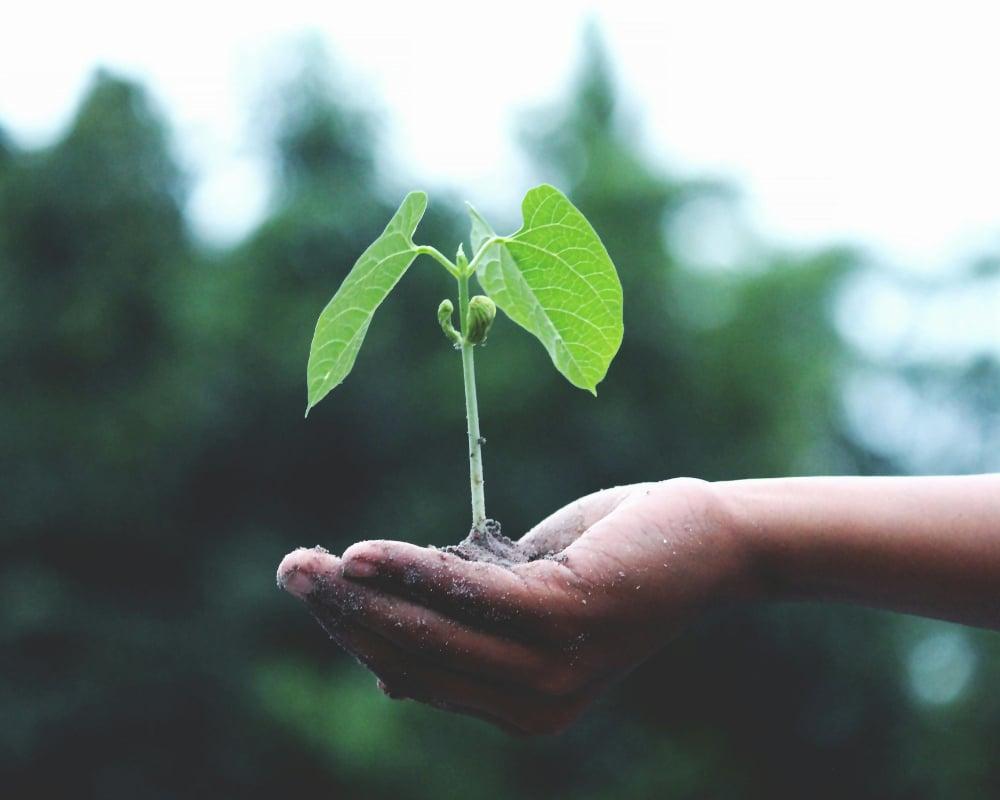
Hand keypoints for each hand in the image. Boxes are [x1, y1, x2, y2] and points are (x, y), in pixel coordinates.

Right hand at [277, 478, 751, 734]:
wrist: (705, 540)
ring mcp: (553, 668)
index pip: (416, 674)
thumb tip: (384, 669)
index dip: (357, 634)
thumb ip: (465, 630)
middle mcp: (535, 705)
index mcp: (520, 707)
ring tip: (309, 564)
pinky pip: (470, 596)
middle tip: (290, 570)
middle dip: (344, 615)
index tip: (314, 590)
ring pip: (432, 633)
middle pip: (414, 658)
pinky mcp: (567, 618)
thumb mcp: (525, 600)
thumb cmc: (609, 562)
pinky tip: (364, 553)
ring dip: (363, 596)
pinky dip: (413, 572)